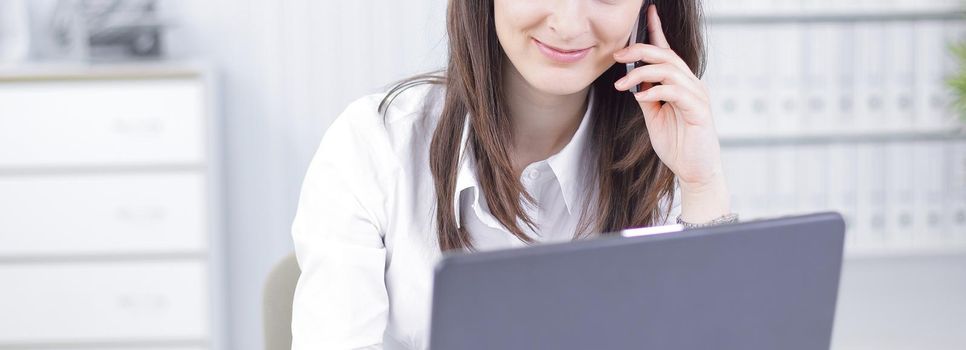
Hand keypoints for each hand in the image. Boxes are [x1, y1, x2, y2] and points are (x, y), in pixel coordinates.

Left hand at [612, 4, 721, 192]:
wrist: (695, 171)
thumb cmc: (677, 144)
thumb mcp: (654, 116)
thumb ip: (647, 95)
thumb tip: (633, 79)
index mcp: (680, 83)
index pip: (668, 51)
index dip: (657, 31)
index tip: (647, 13)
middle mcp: (691, 85)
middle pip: (666, 55)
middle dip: (640, 50)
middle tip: (617, 56)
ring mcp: (697, 96)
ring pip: (670, 70)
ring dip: (642, 73)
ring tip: (621, 85)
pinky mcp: (699, 111)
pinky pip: (676, 92)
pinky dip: (655, 91)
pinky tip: (640, 97)